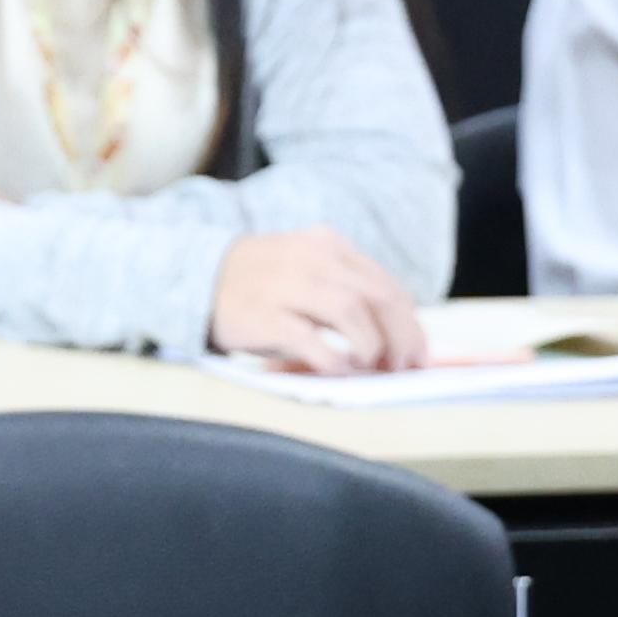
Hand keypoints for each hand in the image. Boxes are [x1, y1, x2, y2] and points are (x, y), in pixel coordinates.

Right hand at [212, 229, 426, 371]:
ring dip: (370, 344)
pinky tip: (340, 370)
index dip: (410, 323)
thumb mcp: (307, 271)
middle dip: (400, 336)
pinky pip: (309, 338)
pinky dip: (333, 358)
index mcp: (328, 246)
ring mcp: (286, 285)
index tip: (419, 353)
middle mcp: (312, 259)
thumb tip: (395, 338)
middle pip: (376, 297)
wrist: (198, 277)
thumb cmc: (264, 286)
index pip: (385, 285)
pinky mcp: (263, 314)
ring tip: (372, 366)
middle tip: (404, 366)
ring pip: (350, 311)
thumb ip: (346, 293)